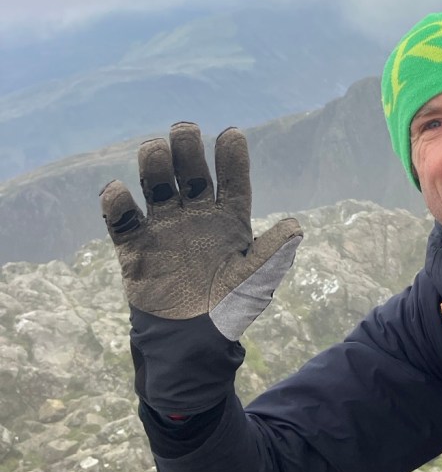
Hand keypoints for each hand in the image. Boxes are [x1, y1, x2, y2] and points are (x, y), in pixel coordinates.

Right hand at [100, 122, 302, 340]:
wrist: (191, 341)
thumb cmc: (231, 309)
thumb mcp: (257, 281)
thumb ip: (274, 252)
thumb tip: (295, 226)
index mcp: (229, 219)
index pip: (232, 179)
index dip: (232, 155)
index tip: (231, 134)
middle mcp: (196, 215)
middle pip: (190, 171)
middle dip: (187, 147)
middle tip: (184, 130)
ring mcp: (164, 227)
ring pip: (156, 183)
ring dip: (154, 164)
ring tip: (154, 152)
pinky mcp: (135, 246)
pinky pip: (122, 219)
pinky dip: (116, 203)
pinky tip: (118, 192)